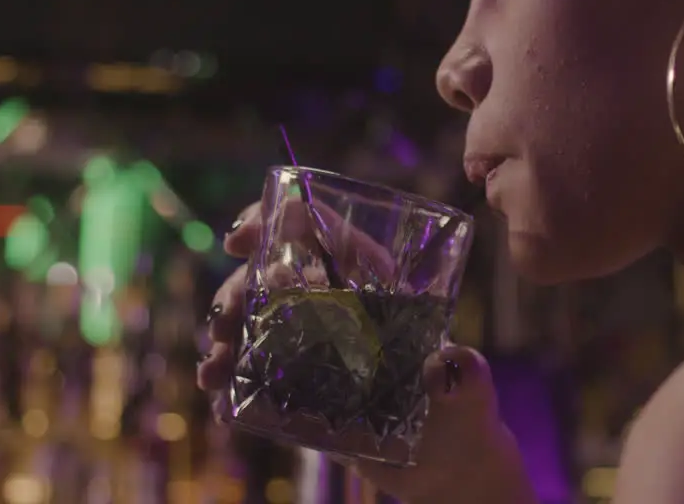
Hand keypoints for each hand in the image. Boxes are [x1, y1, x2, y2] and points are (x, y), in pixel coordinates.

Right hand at [197, 202, 537, 503]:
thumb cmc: (464, 408)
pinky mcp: (293, 384)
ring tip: (214, 367)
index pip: (322, 229)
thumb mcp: (468, 385)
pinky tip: (218, 394)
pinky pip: (248, 370)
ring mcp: (308, 342)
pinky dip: (226, 377)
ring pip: (250, 317)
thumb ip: (462, 373)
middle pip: (270, 271)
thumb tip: (446, 365)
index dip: (277, 221)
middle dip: (237, 287)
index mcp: (374, 281)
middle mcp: (335, 303)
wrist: (443, 462)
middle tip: (227, 318)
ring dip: (221, 332)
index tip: (242, 238)